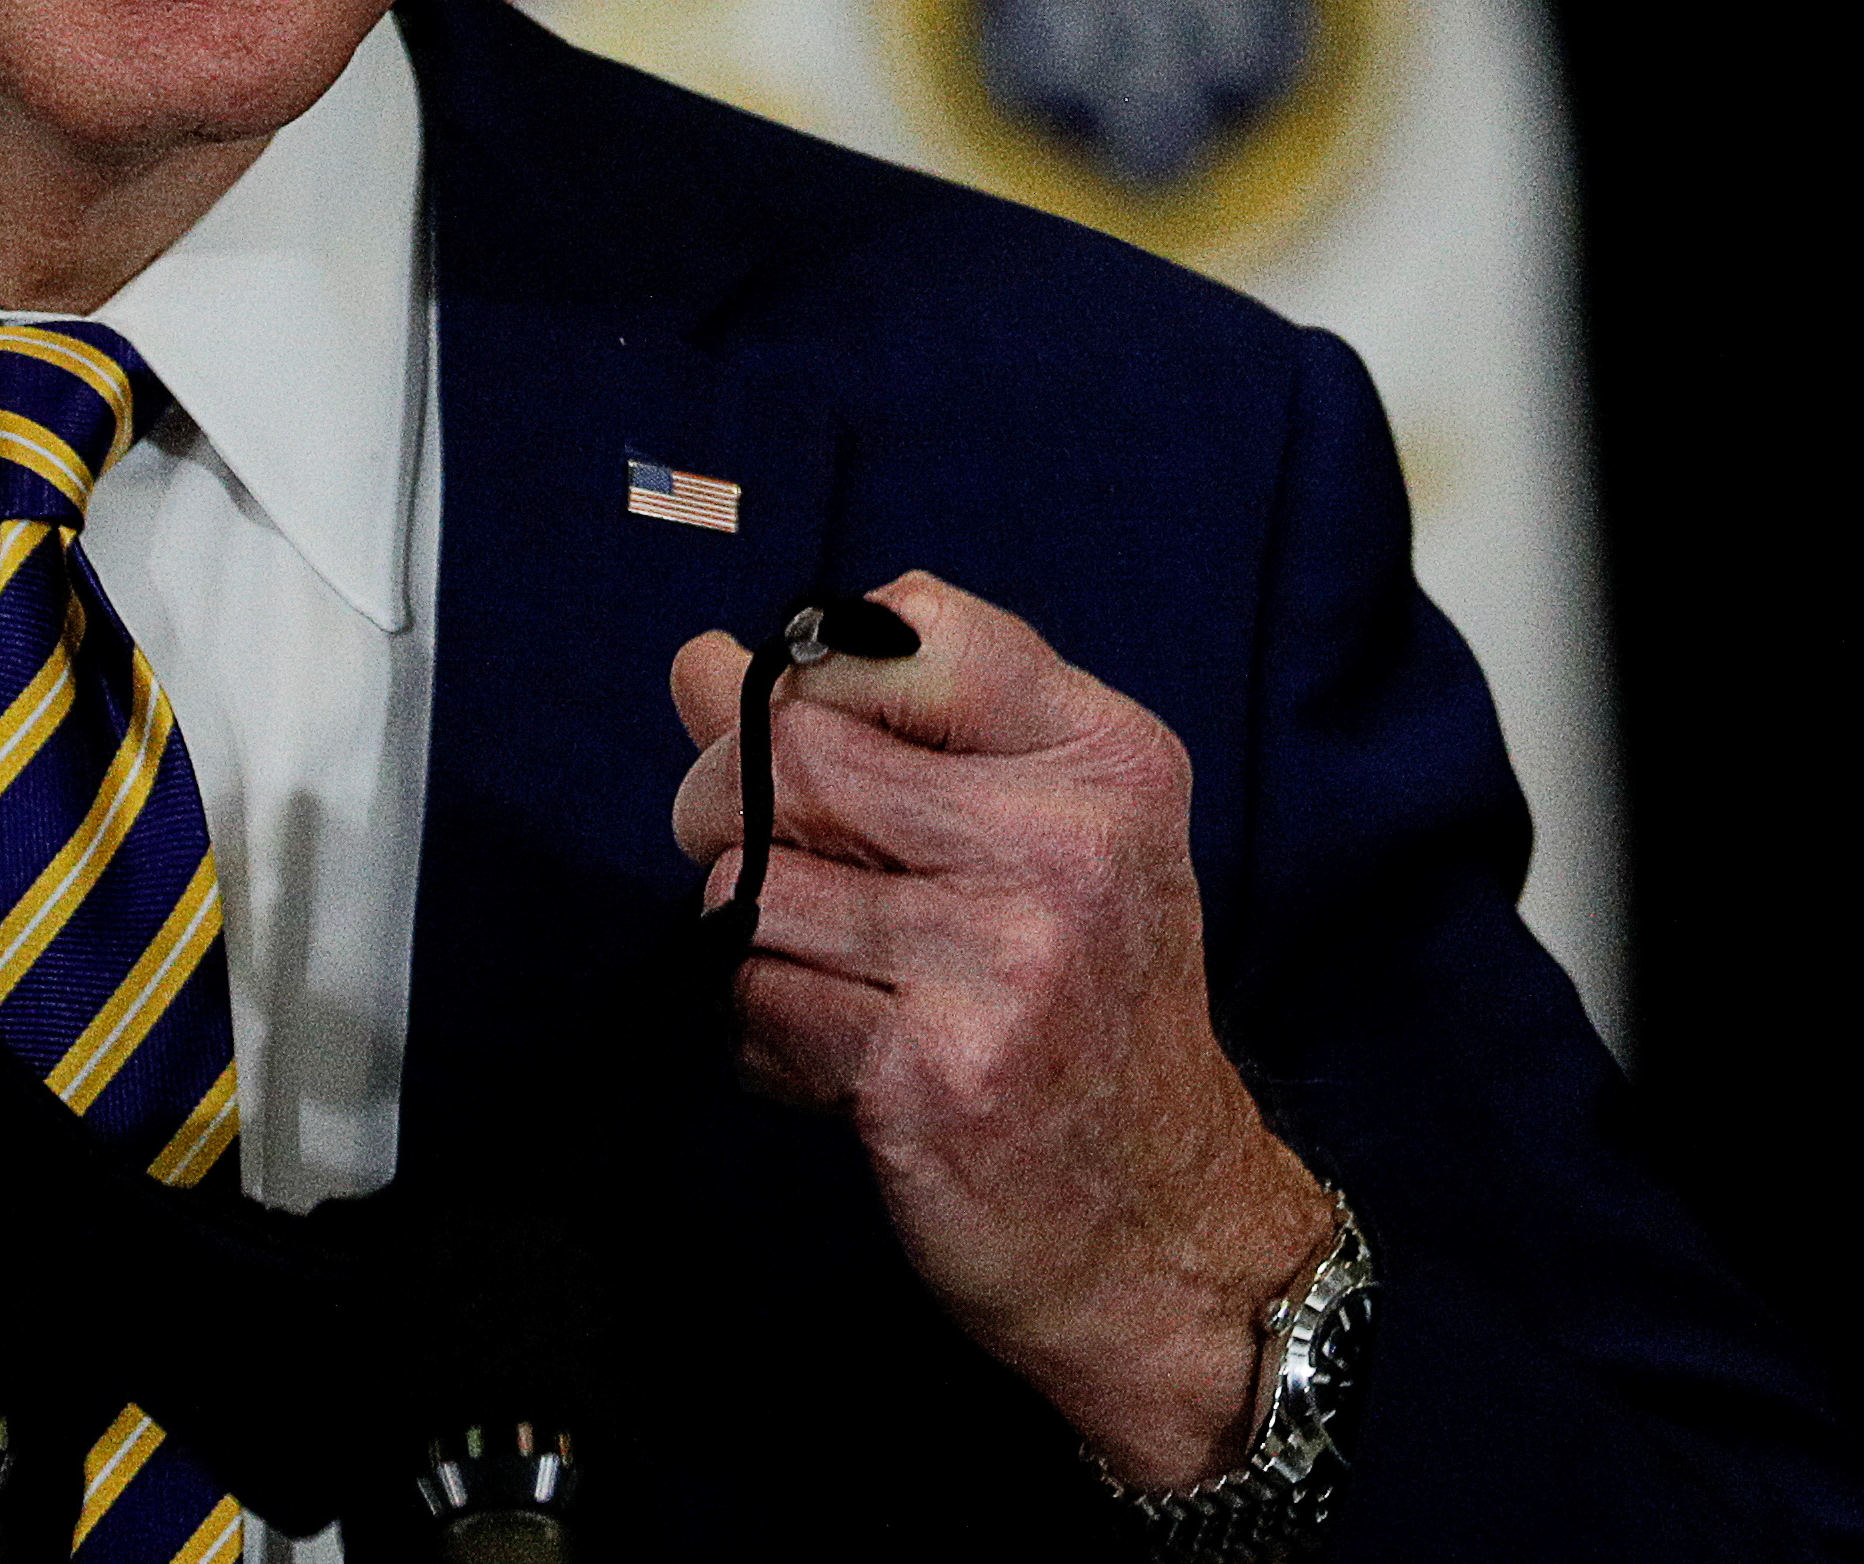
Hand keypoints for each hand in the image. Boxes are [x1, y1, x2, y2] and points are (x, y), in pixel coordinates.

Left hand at [669, 573, 1330, 1487]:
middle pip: (793, 750)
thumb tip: (696, 659)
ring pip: (752, 881)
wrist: (1168, 1238)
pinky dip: (756, 1029)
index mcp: (1106, 759)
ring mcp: (1005, 957)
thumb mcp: (1029, 840)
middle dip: (724, 801)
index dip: (819, 676)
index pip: (912, 625)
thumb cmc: (1079, 1016)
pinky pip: (754, 998)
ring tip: (821, 975)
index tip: (819, 741)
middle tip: (760, 864)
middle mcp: (1068, 843)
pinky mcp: (933, 1068)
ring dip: (744, 935)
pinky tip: (826, 1056)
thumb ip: (861, 736)